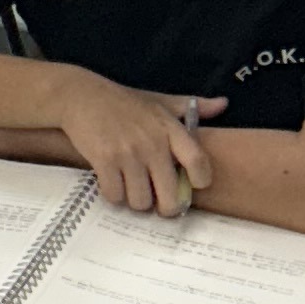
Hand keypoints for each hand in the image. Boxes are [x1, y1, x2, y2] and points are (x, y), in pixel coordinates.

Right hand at [53, 77, 223, 213]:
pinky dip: (114, 196)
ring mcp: (128, 154)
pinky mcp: (104, 161)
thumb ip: (192, 106)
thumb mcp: (160, 101)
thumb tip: (224, 103)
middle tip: (159, 203)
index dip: (200, 181)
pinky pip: (115, 196)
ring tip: (132, 190)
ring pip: (141, 202)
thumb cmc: (124, 101)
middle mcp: (152, 143)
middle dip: (165, 207)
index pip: (198, 163)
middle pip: (170, 197)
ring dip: (136, 201)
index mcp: (170, 129)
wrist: (81, 95)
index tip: (191, 185)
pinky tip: (112, 183)